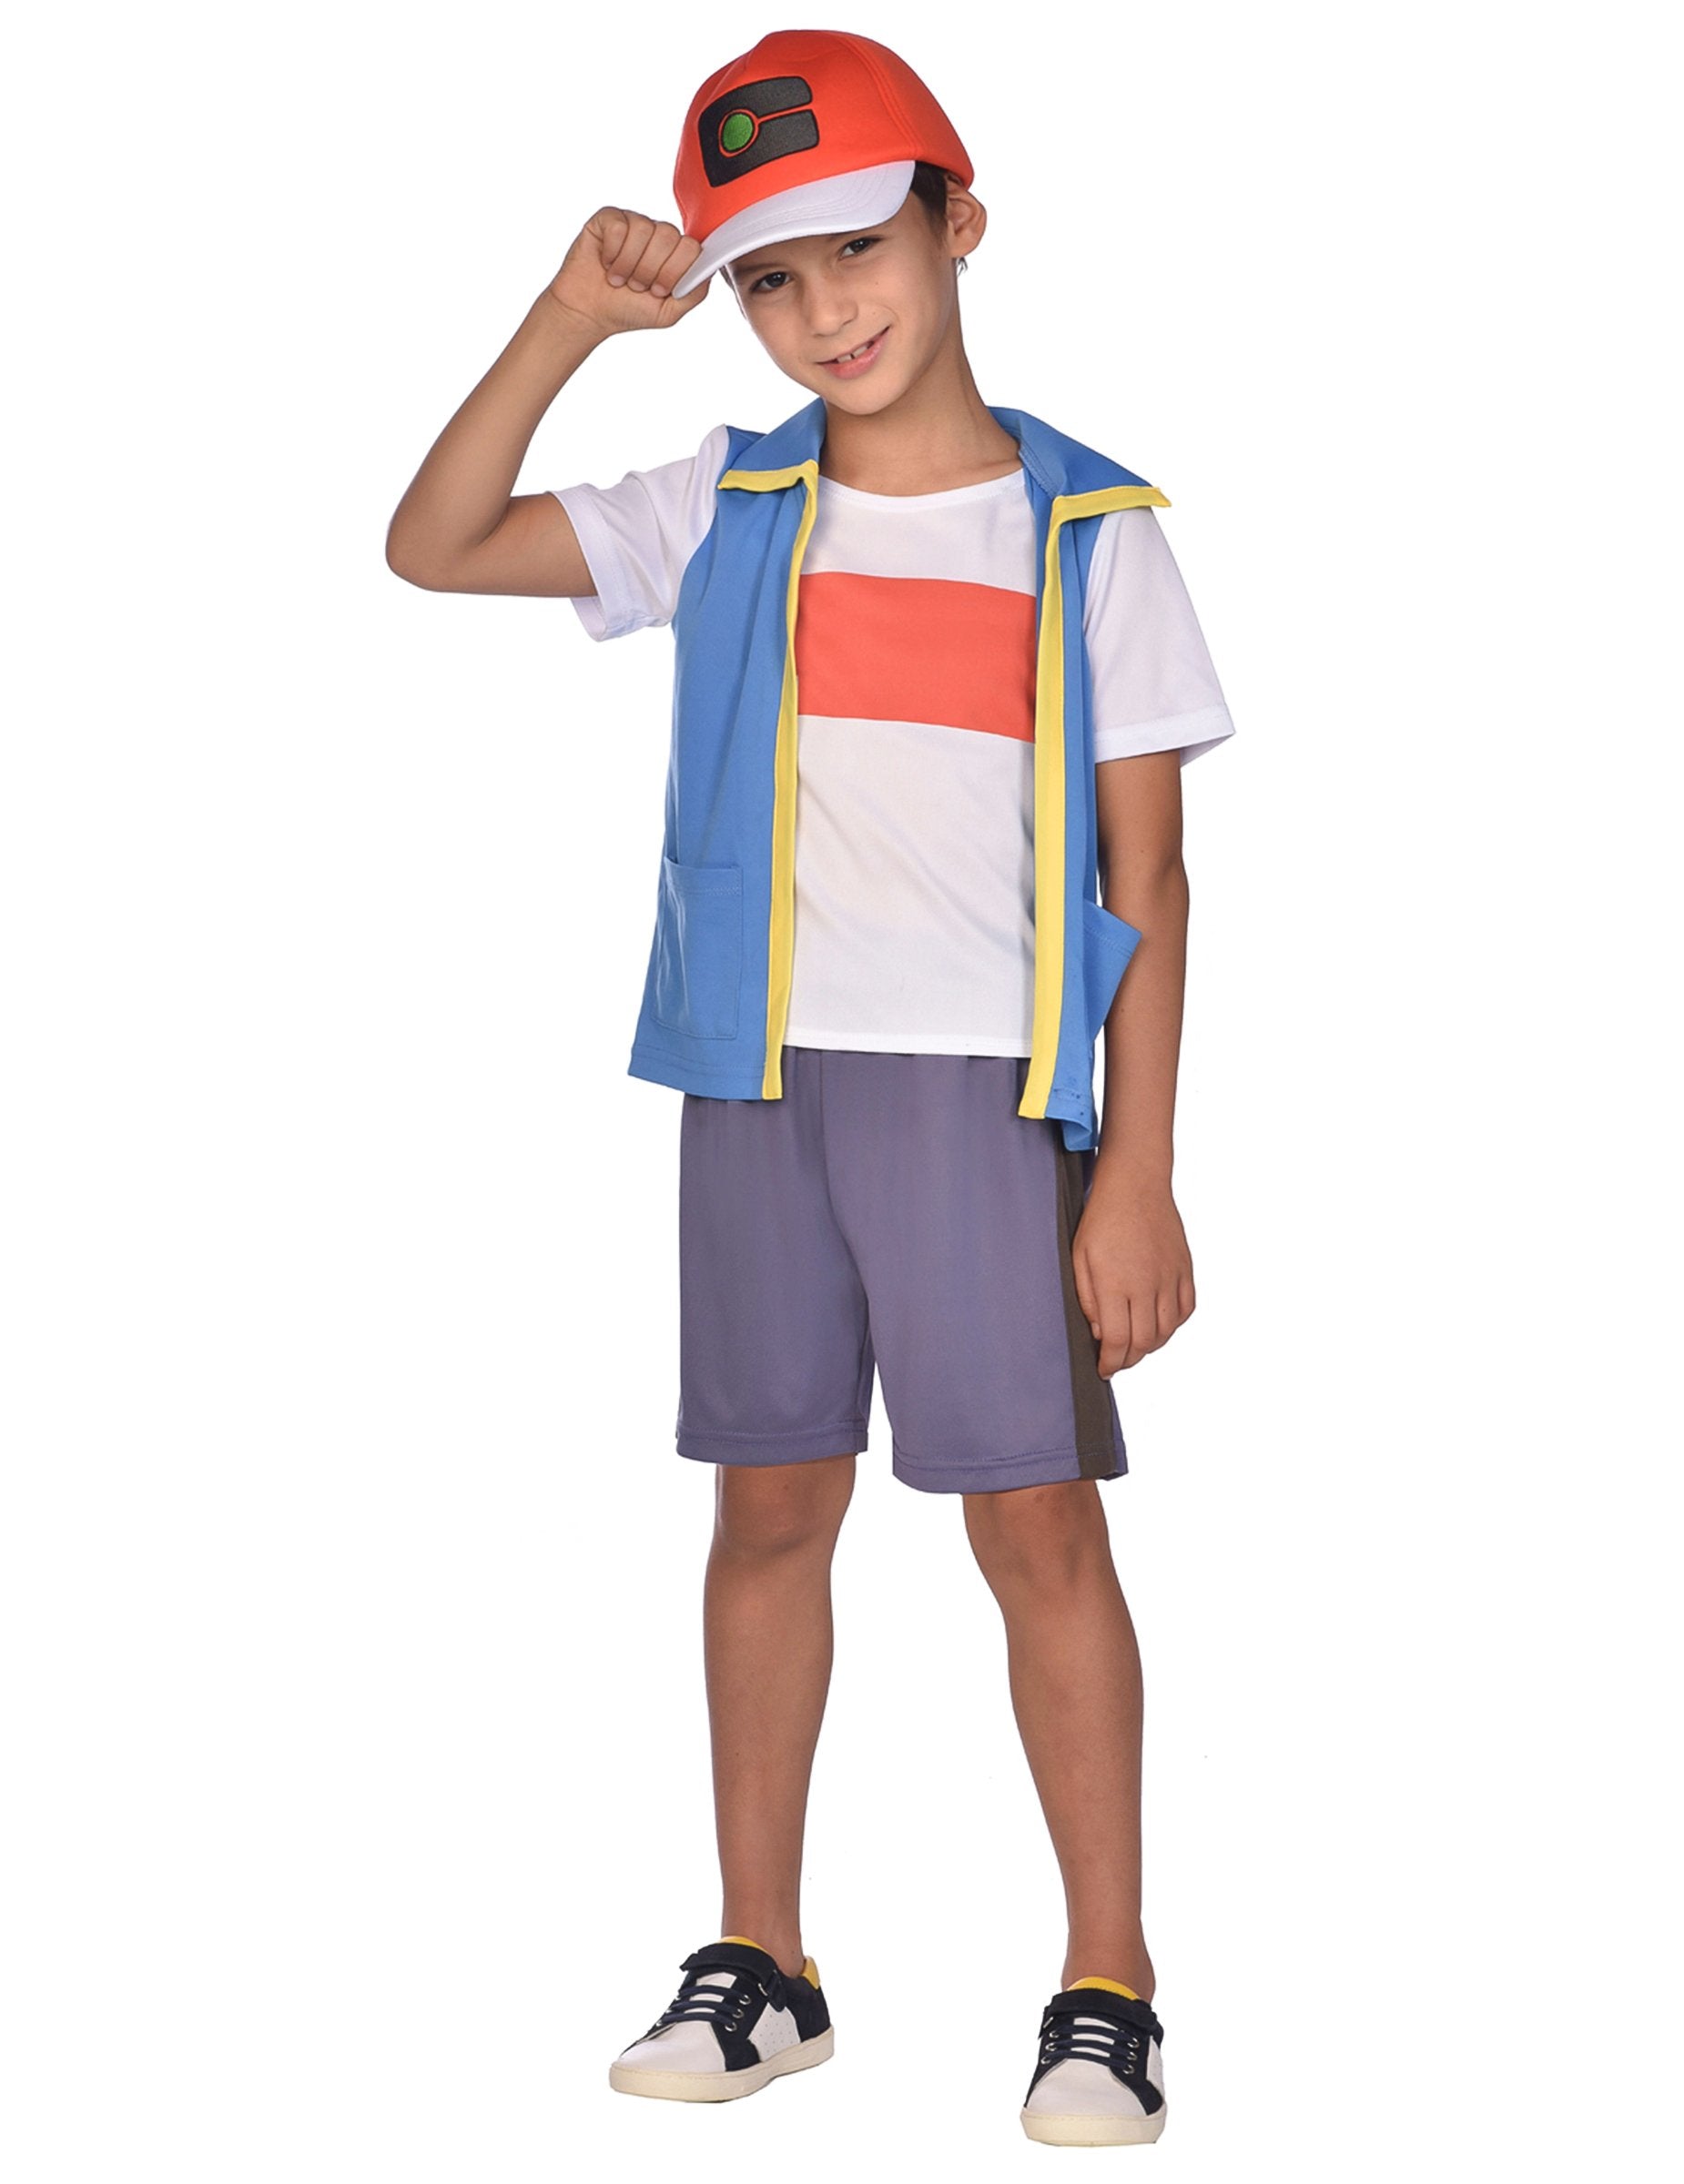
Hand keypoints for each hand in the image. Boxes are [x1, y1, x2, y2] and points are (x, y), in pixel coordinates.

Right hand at [546, 207, 711, 336]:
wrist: (588, 312)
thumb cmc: (627, 310)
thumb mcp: (669, 312)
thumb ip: (695, 292)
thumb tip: (709, 268)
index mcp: (674, 252)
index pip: (692, 247)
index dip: (675, 271)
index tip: (658, 290)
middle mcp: (656, 233)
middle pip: (670, 237)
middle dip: (651, 270)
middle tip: (636, 285)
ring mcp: (633, 222)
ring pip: (645, 230)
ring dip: (630, 264)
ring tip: (619, 278)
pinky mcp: (609, 217)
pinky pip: (620, 226)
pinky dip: (612, 252)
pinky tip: (605, 263)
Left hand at [1070, 1171, 1195, 1375]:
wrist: (1136, 1185)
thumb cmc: (1101, 1220)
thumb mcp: (1079, 1258)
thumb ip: (1088, 1299)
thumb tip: (1101, 1333)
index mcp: (1115, 1284)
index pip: (1118, 1341)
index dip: (1110, 1362)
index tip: (1103, 1370)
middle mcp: (1147, 1285)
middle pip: (1144, 1343)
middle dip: (1128, 1360)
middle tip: (1116, 1362)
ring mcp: (1170, 1277)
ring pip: (1167, 1331)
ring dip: (1150, 1347)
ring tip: (1134, 1346)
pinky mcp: (1185, 1269)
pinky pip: (1185, 1310)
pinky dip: (1173, 1325)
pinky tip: (1158, 1325)